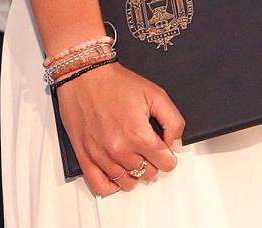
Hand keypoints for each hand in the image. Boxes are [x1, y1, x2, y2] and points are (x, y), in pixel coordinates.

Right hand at [55, 63, 184, 196]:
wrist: (85, 76)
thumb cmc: (116, 83)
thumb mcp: (155, 94)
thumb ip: (173, 121)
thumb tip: (176, 144)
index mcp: (138, 134)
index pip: (166, 163)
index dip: (169, 156)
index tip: (166, 150)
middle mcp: (120, 149)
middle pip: (148, 174)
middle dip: (153, 162)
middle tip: (148, 148)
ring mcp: (101, 156)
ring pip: (127, 182)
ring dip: (135, 173)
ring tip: (134, 157)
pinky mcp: (85, 157)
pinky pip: (100, 186)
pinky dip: (111, 186)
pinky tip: (117, 174)